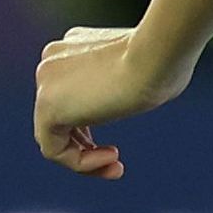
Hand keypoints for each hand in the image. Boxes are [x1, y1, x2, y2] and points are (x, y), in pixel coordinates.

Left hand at [36, 23, 191, 176]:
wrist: (157, 53)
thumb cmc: (167, 60)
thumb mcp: (148, 67)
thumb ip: (130, 78)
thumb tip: (140, 91)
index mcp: (75, 47)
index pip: (73, 92)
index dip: (96, 120)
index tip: (121, 134)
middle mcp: (53, 62)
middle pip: (61, 115)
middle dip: (88, 143)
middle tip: (116, 157)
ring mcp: (45, 83)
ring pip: (54, 135)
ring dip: (86, 157)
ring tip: (115, 165)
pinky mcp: (47, 107)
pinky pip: (53, 149)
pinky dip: (80, 162)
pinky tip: (111, 159)